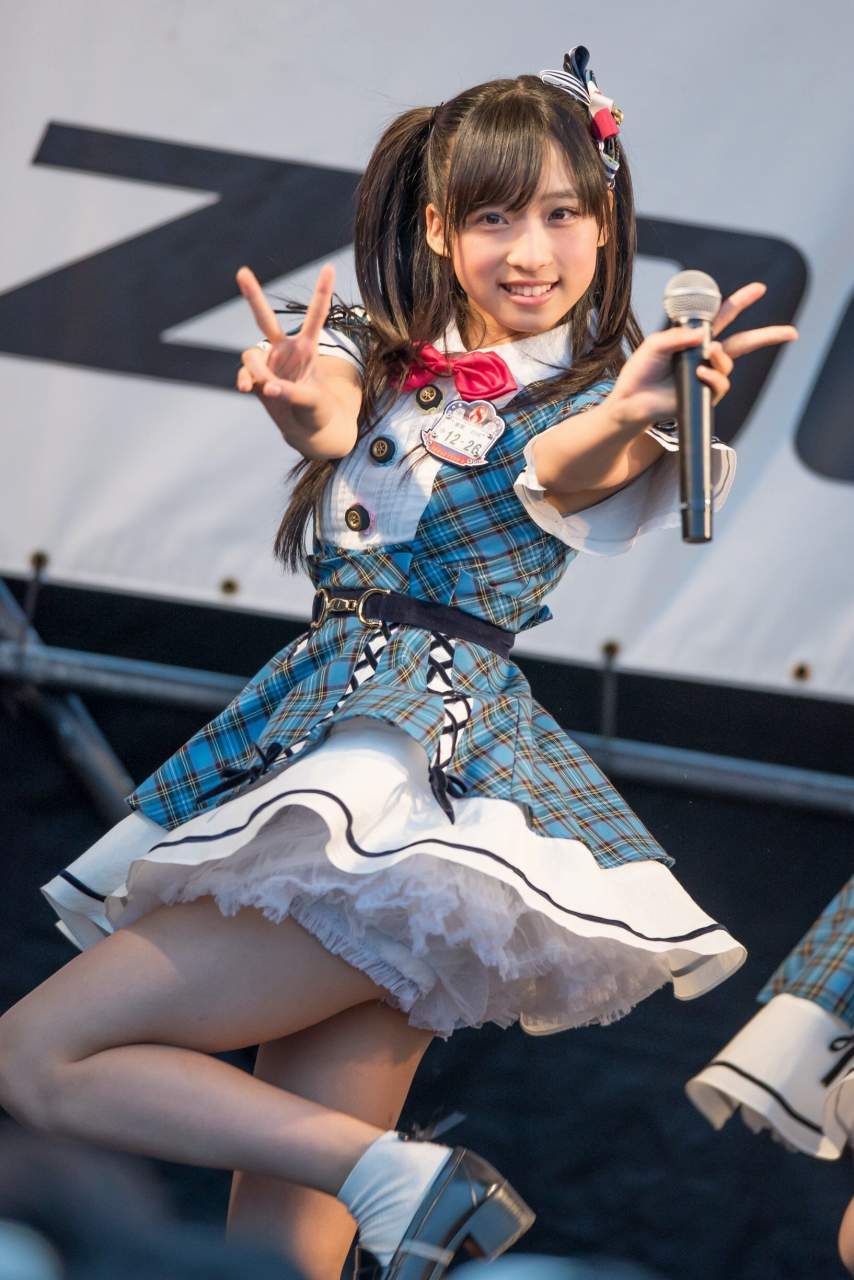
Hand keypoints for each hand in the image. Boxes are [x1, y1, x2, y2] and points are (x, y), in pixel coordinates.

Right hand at [235, 262, 338, 432]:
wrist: (307, 429)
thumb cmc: (317, 410)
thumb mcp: (313, 402)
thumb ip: (292, 393)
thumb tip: (267, 388)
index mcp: (307, 347)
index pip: (315, 316)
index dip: (322, 292)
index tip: (330, 266)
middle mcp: (285, 349)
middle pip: (265, 318)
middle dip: (252, 295)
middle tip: (241, 271)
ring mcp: (268, 362)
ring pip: (251, 355)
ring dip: (255, 370)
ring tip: (267, 388)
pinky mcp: (256, 378)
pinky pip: (244, 373)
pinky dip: (244, 380)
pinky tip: (246, 389)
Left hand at [608, 282, 798, 429]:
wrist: (630, 401)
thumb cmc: (641, 372)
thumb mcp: (655, 345)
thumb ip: (677, 337)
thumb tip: (705, 337)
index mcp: (695, 338)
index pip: (723, 317)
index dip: (741, 302)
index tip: (760, 289)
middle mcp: (705, 356)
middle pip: (744, 343)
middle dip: (769, 336)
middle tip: (792, 332)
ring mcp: (708, 376)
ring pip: (729, 363)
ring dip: (720, 356)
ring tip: (706, 354)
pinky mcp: (705, 395)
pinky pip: (719, 382)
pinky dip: (712, 376)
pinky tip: (701, 374)